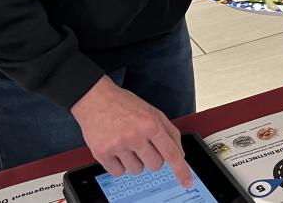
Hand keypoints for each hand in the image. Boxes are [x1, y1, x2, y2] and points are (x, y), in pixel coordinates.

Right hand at [71, 77, 192, 186]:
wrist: (95, 98)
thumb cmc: (124, 105)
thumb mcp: (153, 112)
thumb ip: (170, 132)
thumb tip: (180, 155)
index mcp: (151, 124)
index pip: (171, 153)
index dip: (181, 170)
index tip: (187, 182)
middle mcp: (136, 135)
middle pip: (155, 165)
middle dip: (152, 159)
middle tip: (142, 145)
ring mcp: (118, 145)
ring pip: (137, 171)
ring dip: (134, 162)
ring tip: (127, 144)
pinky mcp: (102, 153)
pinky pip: (118, 173)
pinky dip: (118, 165)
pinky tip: (116, 149)